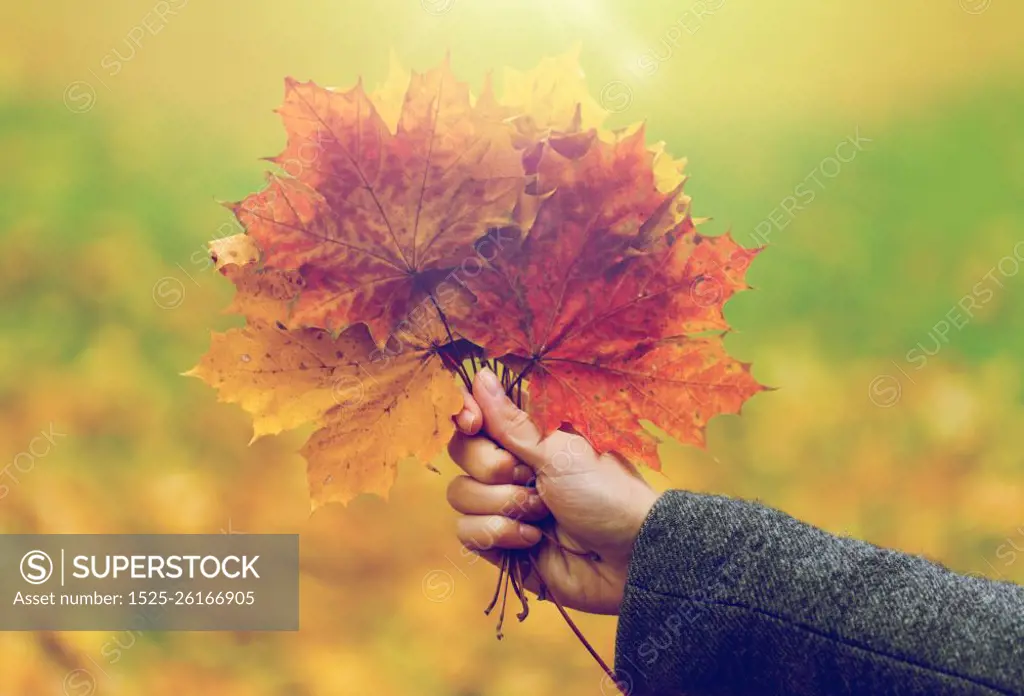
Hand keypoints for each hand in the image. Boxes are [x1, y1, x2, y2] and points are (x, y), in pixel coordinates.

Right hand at [446, 367, 659, 614]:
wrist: (628, 558)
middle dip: (493, 468)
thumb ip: (511, 422)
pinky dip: (498, 535)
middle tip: (530, 478)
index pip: (477, 413)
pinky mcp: (501, 540)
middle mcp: (513, 464)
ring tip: (542, 515)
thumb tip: (480, 375)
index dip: (465, 414)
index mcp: (529, 434)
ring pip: (460, 494)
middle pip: (462, 452)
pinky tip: (533, 541)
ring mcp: (505, 502)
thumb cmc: (606, 494)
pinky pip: (467, 532)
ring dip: (502, 505)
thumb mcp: (559, 451)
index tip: (472, 422)